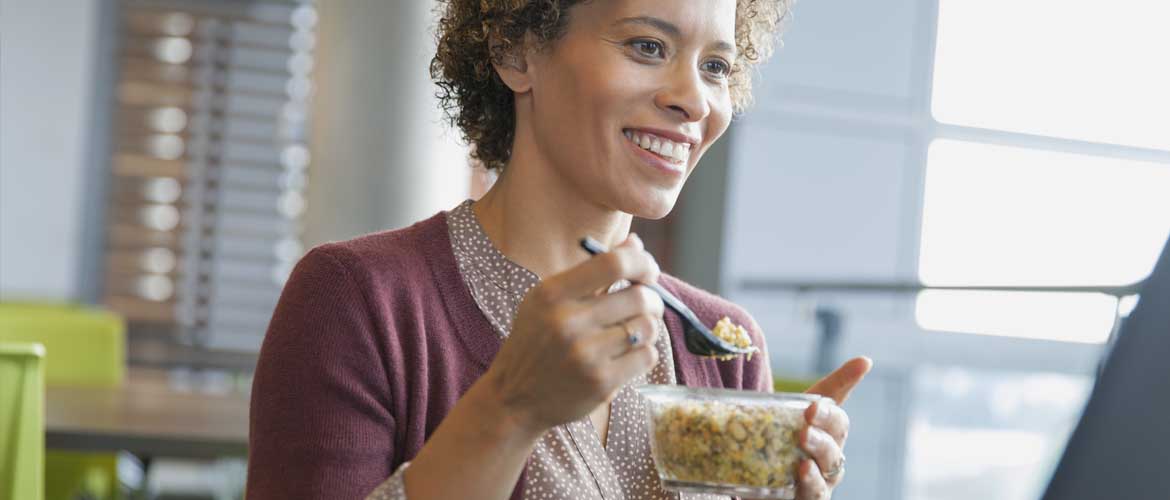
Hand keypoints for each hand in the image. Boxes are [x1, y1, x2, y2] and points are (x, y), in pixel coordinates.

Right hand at [483, 233, 663, 433]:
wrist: (513, 398)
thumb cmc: (536, 342)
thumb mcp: (550, 300)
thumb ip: (593, 271)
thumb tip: (635, 243)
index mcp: (552, 293)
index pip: (613, 263)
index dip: (642, 262)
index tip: (648, 270)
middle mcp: (567, 322)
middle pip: (639, 296)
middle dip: (651, 298)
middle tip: (646, 305)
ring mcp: (585, 355)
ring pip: (647, 327)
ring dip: (647, 327)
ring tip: (631, 332)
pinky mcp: (601, 383)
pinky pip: (646, 356)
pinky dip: (643, 353)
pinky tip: (626, 355)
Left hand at [795, 356, 872, 499]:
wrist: (762, 468)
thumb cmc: (789, 435)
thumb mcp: (799, 408)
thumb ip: (832, 387)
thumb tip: (867, 360)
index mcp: (830, 434)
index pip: (838, 422)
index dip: (828, 414)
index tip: (812, 407)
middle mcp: (830, 460)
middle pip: (832, 449)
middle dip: (820, 440)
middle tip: (803, 432)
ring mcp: (820, 482)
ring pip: (825, 474)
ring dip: (814, 468)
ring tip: (801, 461)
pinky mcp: (806, 498)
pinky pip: (813, 494)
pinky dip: (810, 485)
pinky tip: (801, 475)